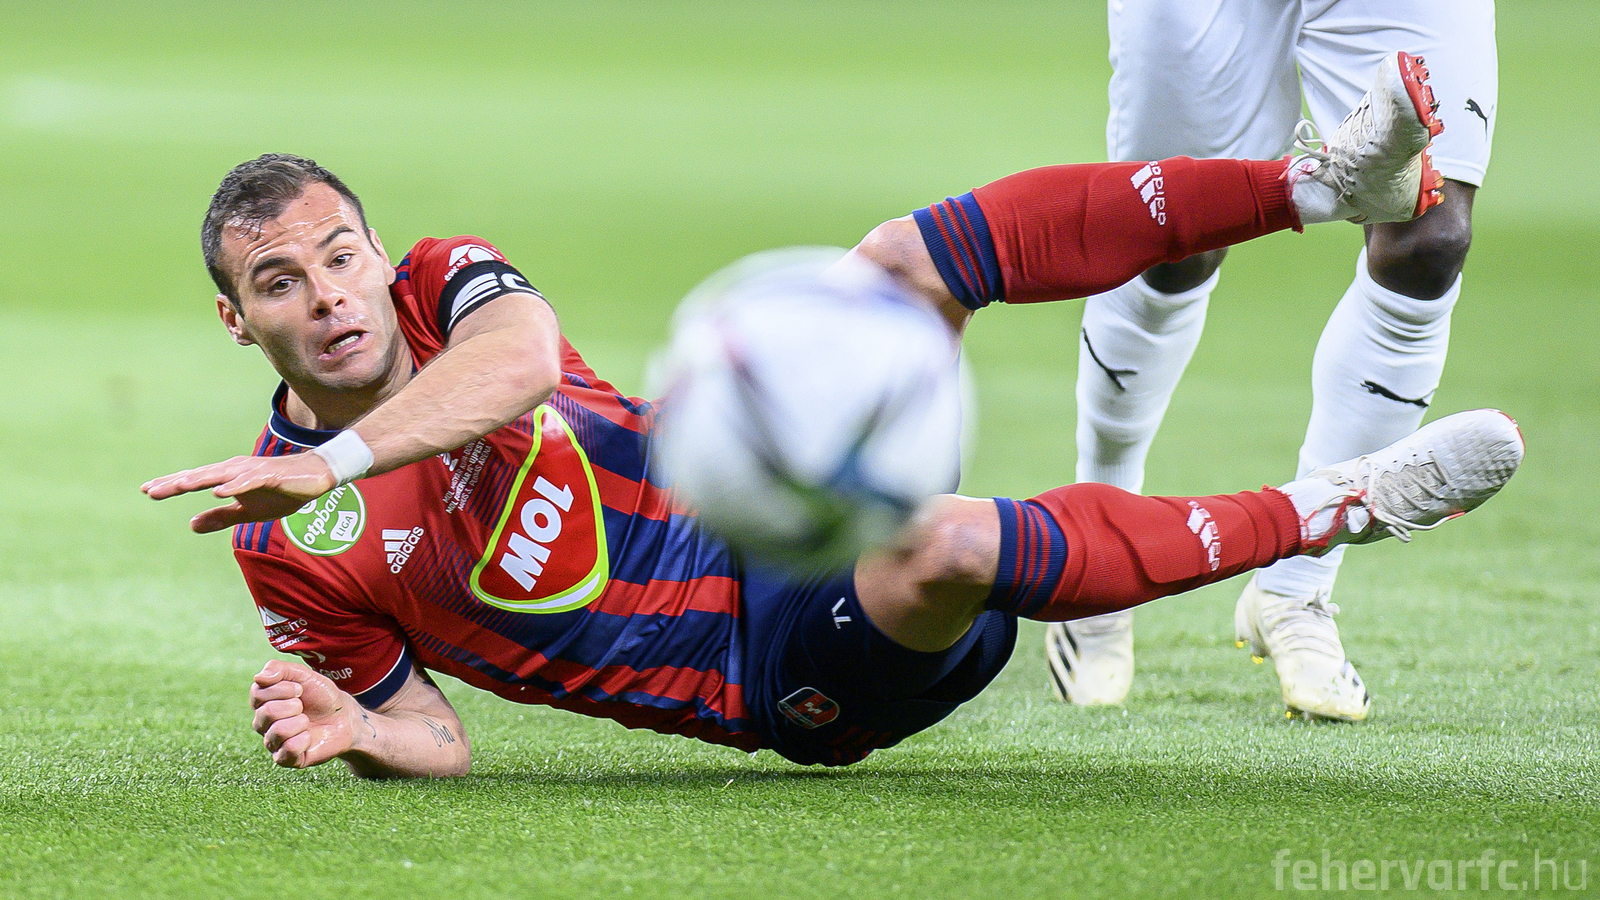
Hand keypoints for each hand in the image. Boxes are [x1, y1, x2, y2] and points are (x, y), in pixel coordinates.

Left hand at [142, 454, 337, 532]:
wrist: (316, 477)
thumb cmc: (281, 491)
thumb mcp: (247, 511)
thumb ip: (221, 517)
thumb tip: (191, 525)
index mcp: (227, 478)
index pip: (194, 481)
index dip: (170, 485)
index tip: (146, 490)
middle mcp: (234, 470)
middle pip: (199, 477)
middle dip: (174, 483)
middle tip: (150, 490)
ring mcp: (251, 472)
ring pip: (219, 476)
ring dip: (198, 481)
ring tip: (178, 487)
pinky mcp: (270, 476)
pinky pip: (248, 481)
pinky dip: (233, 486)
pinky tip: (218, 491)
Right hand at [249, 659, 363, 768]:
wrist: (344, 717)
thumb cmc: (321, 696)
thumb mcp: (304, 675)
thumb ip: (280, 669)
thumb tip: (258, 677)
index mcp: (262, 702)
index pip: (258, 693)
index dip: (284, 688)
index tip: (300, 689)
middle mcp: (262, 722)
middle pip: (267, 712)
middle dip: (294, 705)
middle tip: (303, 706)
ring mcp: (272, 741)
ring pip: (277, 731)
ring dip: (300, 721)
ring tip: (307, 721)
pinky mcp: (285, 759)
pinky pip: (288, 750)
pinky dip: (304, 740)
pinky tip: (309, 737)